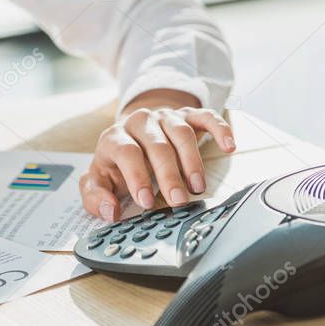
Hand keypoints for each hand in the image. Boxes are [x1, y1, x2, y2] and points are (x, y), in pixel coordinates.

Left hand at [79, 91, 234, 221]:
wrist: (132, 134)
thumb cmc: (116, 164)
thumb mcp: (97, 180)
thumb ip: (95, 197)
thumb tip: (109, 210)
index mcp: (114, 138)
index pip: (126, 152)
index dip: (137, 176)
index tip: (146, 201)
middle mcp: (139, 123)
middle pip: (157, 145)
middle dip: (169, 175)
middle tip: (178, 201)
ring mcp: (164, 117)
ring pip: (181, 133)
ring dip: (192, 161)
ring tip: (197, 187)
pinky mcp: (186, 115)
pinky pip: (205, 117)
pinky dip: (219, 129)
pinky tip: (229, 147)